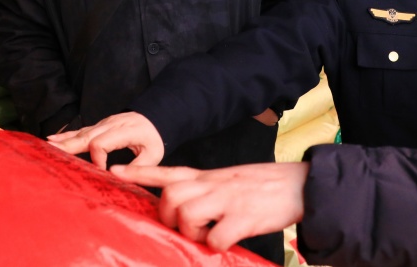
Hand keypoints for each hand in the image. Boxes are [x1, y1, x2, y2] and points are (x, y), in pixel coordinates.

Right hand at [47, 112, 163, 168]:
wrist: (156, 118)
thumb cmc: (153, 139)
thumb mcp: (153, 155)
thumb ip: (136, 166)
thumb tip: (115, 175)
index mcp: (125, 131)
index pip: (102, 143)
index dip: (97, 159)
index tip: (101, 171)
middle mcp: (111, 124)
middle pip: (87, 136)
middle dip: (69, 146)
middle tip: (52, 154)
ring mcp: (104, 123)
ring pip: (81, 132)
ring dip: (64, 140)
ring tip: (47, 146)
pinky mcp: (99, 125)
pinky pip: (82, 130)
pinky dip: (67, 135)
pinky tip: (53, 139)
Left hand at [110, 161, 308, 251]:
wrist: (299, 185)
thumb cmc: (263, 186)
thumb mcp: (229, 179)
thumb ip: (206, 189)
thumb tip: (182, 208)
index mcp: (209, 177)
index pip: (168, 171)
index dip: (141, 172)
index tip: (117, 170)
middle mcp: (214, 185)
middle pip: (170, 197)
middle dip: (168, 217)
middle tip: (184, 228)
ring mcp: (228, 200)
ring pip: (187, 216)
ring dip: (192, 233)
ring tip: (208, 235)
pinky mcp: (244, 218)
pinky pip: (216, 237)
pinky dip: (217, 245)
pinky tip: (227, 242)